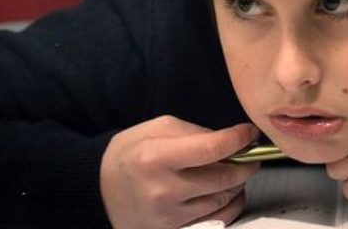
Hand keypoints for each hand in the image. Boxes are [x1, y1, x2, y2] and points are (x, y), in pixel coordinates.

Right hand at [99, 115, 259, 227]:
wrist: (98, 190)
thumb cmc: (131, 154)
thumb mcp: (157, 128)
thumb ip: (196, 132)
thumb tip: (231, 141)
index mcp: (155, 158)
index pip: (212, 148)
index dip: (239, 139)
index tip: (249, 133)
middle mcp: (162, 191)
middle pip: (224, 178)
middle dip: (245, 163)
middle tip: (248, 154)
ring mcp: (168, 217)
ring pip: (225, 200)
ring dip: (238, 184)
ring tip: (233, 171)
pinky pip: (218, 220)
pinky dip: (229, 204)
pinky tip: (225, 191)